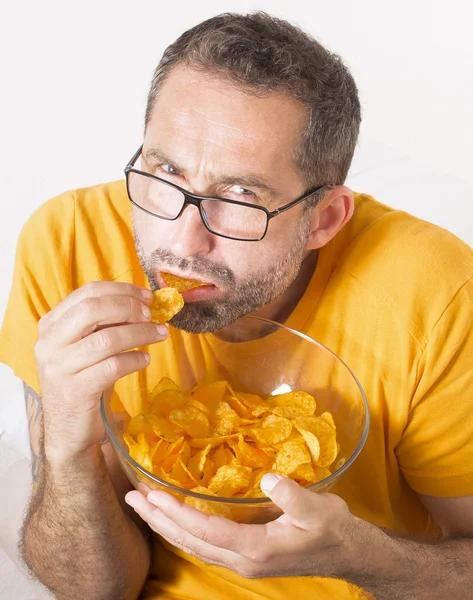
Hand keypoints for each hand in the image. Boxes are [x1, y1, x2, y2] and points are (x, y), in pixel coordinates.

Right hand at [35, 281, 167, 460]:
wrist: (68, 429)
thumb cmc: (84, 380)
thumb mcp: (88, 346)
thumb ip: (106, 323)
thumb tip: (145, 303)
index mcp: (51, 324)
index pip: (87, 293)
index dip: (122, 290)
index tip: (148, 296)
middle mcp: (49, 342)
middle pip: (93, 309)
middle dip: (129, 307)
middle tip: (152, 315)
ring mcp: (59, 367)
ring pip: (106, 338)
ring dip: (140, 333)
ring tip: (160, 334)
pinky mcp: (75, 390)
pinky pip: (113, 367)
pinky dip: (135, 360)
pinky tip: (145, 361)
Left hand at [125, 474, 354, 578]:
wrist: (348, 553)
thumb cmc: (334, 529)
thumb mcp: (319, 510)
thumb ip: (292, 497)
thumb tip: (267, 479)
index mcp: (255, 548)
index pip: (205, 530)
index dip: (176, 512)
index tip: (152, 494)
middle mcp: (242, 559)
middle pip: (190, 542)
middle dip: (158, 521)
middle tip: (131, 499)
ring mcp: (242, 561)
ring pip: (193, 546)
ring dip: (166, 527)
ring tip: (143, 507)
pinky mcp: (245, 556)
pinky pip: (204, 545)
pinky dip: (183, 531)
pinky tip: (175, 519)